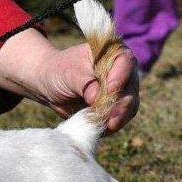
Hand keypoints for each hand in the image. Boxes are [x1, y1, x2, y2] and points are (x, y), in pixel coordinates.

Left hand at [0, 29, 139, 133]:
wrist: (51, 85)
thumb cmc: (60, 72)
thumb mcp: (69, 73)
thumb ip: (84, 84)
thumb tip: (96, 98)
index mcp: (113, 52)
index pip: (125, 62)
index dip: (120, 76)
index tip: (109, 90)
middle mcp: (122, 70)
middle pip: (131, 87)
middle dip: (122, 104)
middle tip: (112, 118)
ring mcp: (122, 90)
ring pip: (129, 106)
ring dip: (119, 117)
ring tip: (107, 126)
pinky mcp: (116, 108)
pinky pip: (120, 118)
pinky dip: (111, 124)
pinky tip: (102, 128)